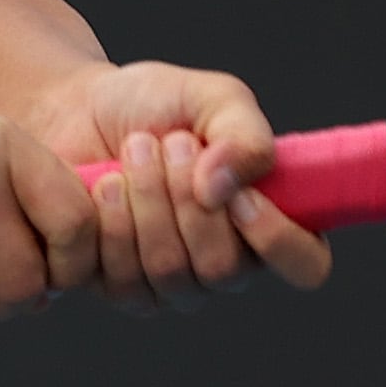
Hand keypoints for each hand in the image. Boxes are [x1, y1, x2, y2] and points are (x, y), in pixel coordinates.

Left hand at [29, 61, 334, 312]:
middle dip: (187, 199)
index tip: (240, 194)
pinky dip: (112, 224)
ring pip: (172, 273)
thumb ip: (243, 135)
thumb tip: (224, 189)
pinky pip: (125, 280)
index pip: (306, 265)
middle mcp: (229, 262)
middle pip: (224, 270)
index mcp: (271, 219)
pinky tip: (106, 186)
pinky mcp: (124, 289)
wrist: (79, 109)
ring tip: (136, 150)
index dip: (277, 239)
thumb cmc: (156, 104)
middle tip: (170, 142)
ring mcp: (177, 284)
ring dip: (149, 201)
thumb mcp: (214, 98)